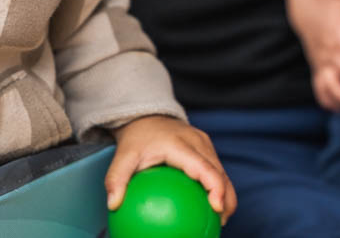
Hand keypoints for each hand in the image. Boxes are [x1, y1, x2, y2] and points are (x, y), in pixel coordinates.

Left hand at [106, 115, 235, 225]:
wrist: (145, 116)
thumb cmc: (136, 139)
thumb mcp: (123, 156)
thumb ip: (117, 178)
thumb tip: (113, 205)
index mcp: (181, 144)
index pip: (205, 167)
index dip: (216, 187)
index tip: (216, 208)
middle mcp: (198, 142)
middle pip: (220, 173)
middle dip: (226, 199)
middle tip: (221, 224)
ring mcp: (204, 144)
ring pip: (223, 172)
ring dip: (226, 196)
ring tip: (219, 221)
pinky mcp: (206, 148)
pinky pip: (216, 170)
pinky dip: (218, 189)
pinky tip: (209, 209)